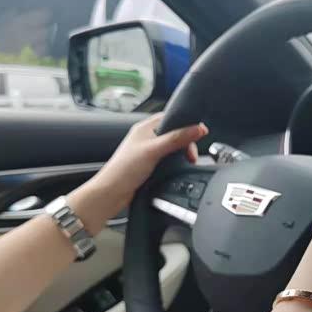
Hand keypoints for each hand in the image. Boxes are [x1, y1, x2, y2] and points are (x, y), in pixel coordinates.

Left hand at [68, 113, 208, 232]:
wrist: (111, 194)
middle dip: (186, 143)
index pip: (172, 117)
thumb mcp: (154, 150)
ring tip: (187, 162)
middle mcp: (147, 138)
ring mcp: (149, 152)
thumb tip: (198, 128)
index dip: (186, 124)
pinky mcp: (150, 166)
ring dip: (181, 155)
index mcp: (145, 127)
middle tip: (191, 156)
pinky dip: (176, 164)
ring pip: (173, 148)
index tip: (200, 133)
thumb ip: (177, 138)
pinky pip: (168, 160)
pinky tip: (177, 169)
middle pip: (175, 134)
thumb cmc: (124, 169)